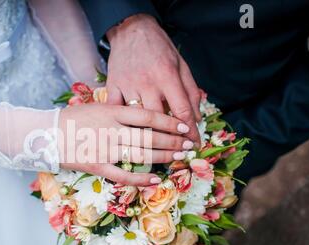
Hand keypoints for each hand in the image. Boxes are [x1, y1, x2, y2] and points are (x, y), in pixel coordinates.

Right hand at [58, 104, 194, 185]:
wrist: (46, 134)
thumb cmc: (73, 118)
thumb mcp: (97, 106)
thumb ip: (119, 110)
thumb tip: (144, 115)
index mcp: (112, 111)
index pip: (148, 116)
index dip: (169, 122)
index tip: (183, 127)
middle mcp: (112, 130)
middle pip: (150, 136)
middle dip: (173, 141)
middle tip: (188, 144)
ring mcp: (105, 149)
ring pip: (142, 154)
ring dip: (164, 157)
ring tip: (180, 158)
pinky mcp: (97, 166)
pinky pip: (123, 175)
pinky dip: (141, 179)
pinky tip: (155, 180)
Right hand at [106, 14, 201, 145]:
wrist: (131, 30)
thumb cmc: (160, 48)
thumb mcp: (181, 65)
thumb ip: (190, 91)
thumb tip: (196, 118)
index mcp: (167, 75)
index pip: (181, 109)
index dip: (190, 131)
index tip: (194, 144)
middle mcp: (147, 82)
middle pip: (158, 120)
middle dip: (170, 139)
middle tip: (178, 151)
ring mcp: (127, 85)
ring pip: (136, 119)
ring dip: (147, 137)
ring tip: (157, 150)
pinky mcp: (112, 86)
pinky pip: (116, 111)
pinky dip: (122, 124)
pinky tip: (129, 135)